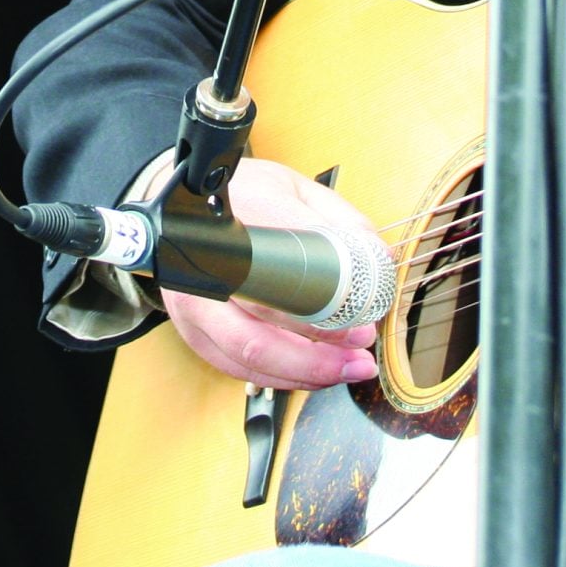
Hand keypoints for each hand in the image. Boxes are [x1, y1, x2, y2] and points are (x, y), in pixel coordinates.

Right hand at [159, 158, 381, 390]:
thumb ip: (339, 220)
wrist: (185, 208)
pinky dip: (280, 376)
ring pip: (247, 355)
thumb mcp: (297, 189)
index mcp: (239, 222)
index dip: (326, 305)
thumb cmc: (244, 197)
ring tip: (346, 369)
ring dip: (303, 372)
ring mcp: (197, 304)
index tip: (362, 318)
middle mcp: (209, 267)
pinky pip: (237, 366)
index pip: (284, 270)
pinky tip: (314, 372)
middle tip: (359, 356)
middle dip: (316, 353)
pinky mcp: (196, 330)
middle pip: (259, 328)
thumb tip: (380, 256)